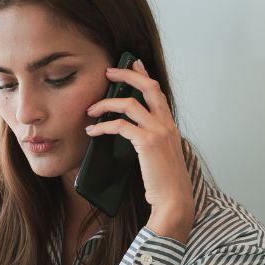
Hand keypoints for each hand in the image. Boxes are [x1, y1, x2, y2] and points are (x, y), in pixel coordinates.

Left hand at [84, 59, 195, 242]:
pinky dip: (103, 126)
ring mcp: (158, 132)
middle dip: (126, 75)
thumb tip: (129, 133)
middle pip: (148, 87)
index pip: (157, 92)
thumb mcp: (160, 156)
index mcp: (170, 126)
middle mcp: (166, 124)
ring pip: (129, 103)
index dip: (144, 75)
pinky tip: (93, 131)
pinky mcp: (147, 143)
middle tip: (108, 72)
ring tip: (90, 110)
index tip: (133, 63)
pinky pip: (120, 125)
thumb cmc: (165, 184)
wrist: (174, 201)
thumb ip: (150, 141)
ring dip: (105, 103)